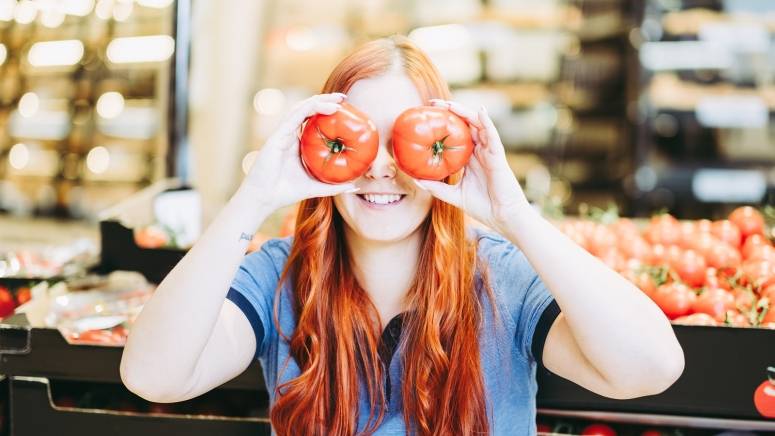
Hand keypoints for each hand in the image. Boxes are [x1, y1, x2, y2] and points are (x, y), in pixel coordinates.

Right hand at [241, 93, 359, 210]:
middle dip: (325, 100)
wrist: (264, 198)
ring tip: (338, 99)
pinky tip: (326, 108)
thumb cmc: (285, 192)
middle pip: (308, 110)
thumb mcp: (315, 187)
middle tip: (343, 97)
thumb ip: (333, 185)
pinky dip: (310, 108)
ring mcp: (283, 133)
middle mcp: (290, 135)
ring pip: (302, 109)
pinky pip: (295, 116)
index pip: (313, 121)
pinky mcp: (278, 136)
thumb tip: (354, 185)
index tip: (346, 110)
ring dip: (320, 100)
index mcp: (297, 143)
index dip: (327, 112)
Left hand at [415, 99, 529, 233]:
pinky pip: (493, 136)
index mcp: (469, 158)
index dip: (443, 123)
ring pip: (478, 125)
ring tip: (449, 104)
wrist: (503, 217)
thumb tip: (415, 180)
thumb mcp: (453, 195)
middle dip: (450, 111)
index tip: (425, 115)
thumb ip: (436, 187)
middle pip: (465, 124)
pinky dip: (487, 122)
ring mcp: (489, 151)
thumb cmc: (482, 206)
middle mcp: (479, 151)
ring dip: (464, 112)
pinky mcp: (498, 156)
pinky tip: (480, 111)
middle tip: (432, 103)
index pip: (455, 134)